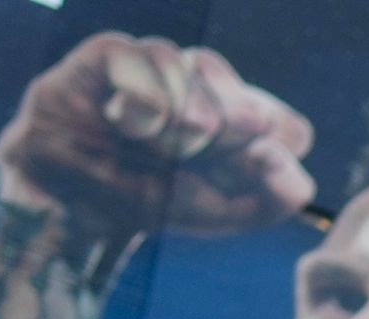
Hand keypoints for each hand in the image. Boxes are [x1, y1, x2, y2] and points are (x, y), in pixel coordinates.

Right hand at [0, 35, 314, 240]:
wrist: (66, 204)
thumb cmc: (140, 201)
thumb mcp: (209, 212)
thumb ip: (263, 200)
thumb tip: (302, 183)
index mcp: (234, 124)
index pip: (279, 123)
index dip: (273, 141)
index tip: (259, 163)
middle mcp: (200, 88)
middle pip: (240, 92)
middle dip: (228, 127)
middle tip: (202, 148)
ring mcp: (156, 67)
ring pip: (190, 70)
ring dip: (180, 118)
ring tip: (157, 147)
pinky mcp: (109, 55)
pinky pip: (137, 56)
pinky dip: (143, 95)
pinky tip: (128, 121)